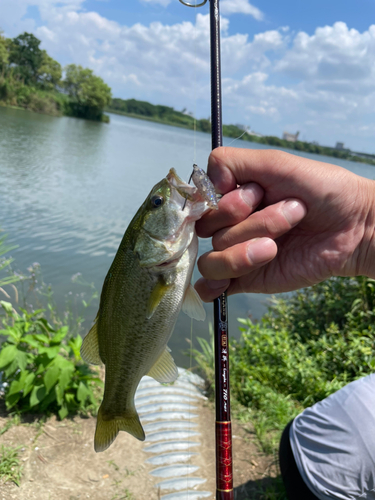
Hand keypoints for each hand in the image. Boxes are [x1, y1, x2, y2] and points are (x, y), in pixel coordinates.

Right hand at [195, 147, 374, 300]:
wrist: (355, 226)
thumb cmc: (321, 189)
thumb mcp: (276, 163)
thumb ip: (232, 162)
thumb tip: (205, 186)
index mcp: (234, 196)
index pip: (203, 203)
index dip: (227, 202)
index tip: (259, 193)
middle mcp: (232, 224)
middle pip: (209, 231)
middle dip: (250, 222)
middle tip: (289, 213)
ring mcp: (237, 253)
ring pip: (212, 259)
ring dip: (245, 251)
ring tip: (277, 245)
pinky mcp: (247, 279)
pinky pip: (211, 287)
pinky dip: (211, 287)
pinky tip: (226, 284)